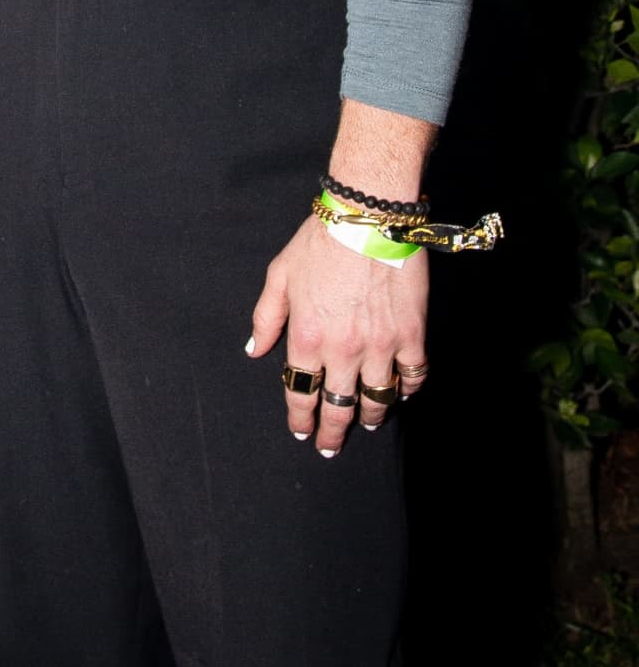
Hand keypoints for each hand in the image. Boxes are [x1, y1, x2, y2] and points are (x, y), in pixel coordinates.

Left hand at [246, 219, 428, 455]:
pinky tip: (400, 393)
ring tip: (365, 424)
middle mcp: (343, 349)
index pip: (300, 391)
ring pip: (377, 397)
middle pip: (338, 406)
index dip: (300, 417)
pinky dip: (407, 389)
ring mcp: (381, 346)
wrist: (367, 220)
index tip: (301, 431)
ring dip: (370, 416)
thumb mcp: (279, 276)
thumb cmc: (319, 243)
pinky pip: (412, 376)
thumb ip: (266, 317)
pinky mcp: (411, 335)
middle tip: (330, 447)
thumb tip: (255, 350)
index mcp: (307, 337)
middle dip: (332, 431)